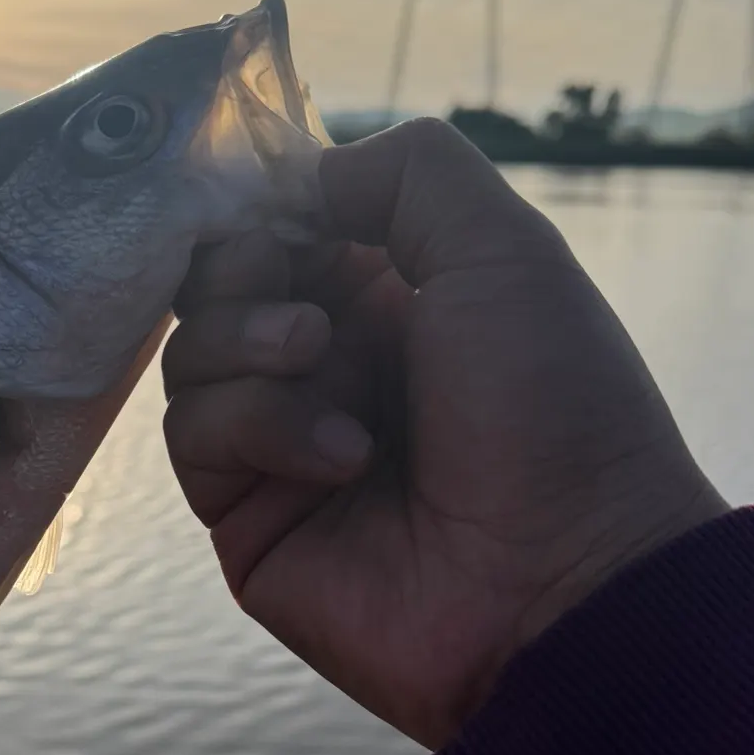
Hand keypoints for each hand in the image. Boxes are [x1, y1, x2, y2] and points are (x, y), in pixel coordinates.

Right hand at [163, 119, 725, 748]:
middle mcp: (324, 360)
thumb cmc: (552, 405)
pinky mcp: (245, 512)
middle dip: (243, 275)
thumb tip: (300, 176)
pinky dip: (261, 427)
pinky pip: (195, 437)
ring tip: (323, 369)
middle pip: (212, 284)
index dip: (260, 210)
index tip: (273, 210)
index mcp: (383, 294)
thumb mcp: (504, 249)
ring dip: (250, 346)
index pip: (274, 227)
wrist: (563, 583)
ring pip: (190, 356)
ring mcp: (278, 439)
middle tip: (307, 308)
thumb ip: (407, 171)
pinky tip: (341, 458)